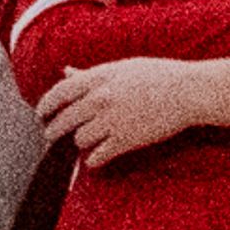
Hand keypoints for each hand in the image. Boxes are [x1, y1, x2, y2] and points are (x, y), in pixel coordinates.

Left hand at [40, 60, 213, 168]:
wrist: (188, 91)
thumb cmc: (158, 76)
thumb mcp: (121, 68)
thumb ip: (91, 74)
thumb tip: (66, 72)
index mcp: (98, 78)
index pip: (58, 93)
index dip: (45, 106)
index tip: (41, 114)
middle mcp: (101, 99)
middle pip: (64, 121)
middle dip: (53, 131)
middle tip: (50, 135)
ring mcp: (112, 121)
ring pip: (79, 140)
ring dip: (80, 143)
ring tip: (86, 142)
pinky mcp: (125, 140)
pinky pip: (96, 157)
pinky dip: (92, 160)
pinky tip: (95, 160)